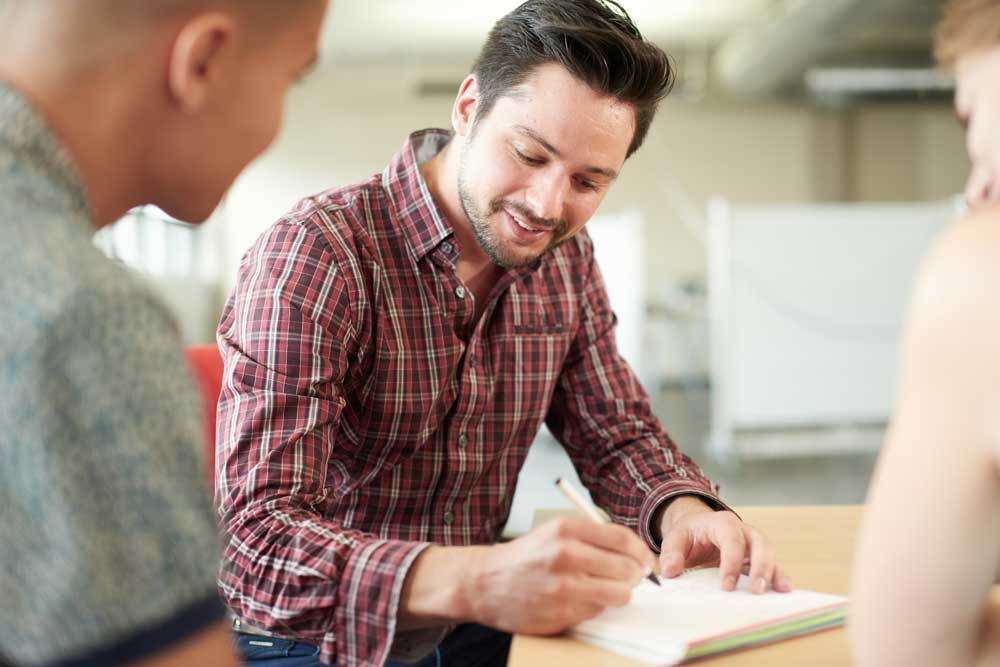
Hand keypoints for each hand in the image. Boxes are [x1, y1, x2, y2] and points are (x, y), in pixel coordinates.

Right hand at [466, 517, 656, 633]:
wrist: (485, 582)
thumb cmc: (525, 557)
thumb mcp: (554, 532)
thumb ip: (591, 537)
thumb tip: (634, 551)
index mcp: (566, 530)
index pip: (622, 538)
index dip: (640, 550)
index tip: (644, 558)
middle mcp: (566, 555)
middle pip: (626, 568)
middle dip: (633, 575)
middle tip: (629, 577)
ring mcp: (563, 587)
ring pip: (618, 594)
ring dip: (618, 594)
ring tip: (605, 589)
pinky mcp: (561, 612)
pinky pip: (597, 612)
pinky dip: (594, 607)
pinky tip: (578, 600)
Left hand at [656, 496, 791, 594]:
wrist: (698, 529)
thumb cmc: (689, 533)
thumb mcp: (675, 538)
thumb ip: (671, 553)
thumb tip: (670, 571)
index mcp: (722, 523)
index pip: (732, 540)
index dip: (731, 562)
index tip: (726, 586)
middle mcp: (744, 531)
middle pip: (759, 544)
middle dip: (761, 567)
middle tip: (756, 591)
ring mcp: (754, 544)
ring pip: (770, 554)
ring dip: (775, 572)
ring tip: (780, 591)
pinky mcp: (758, 558)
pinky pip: (772, 566)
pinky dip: (778, 577)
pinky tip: (783, 591)